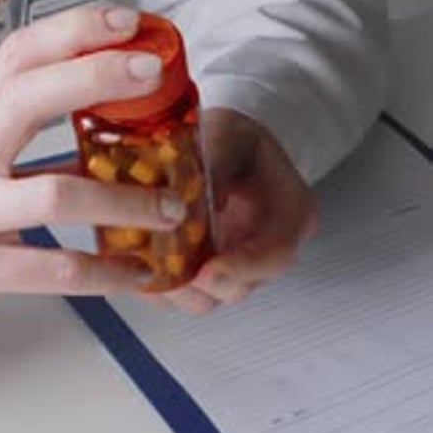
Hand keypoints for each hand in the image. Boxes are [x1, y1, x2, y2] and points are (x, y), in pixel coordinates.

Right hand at [0, 5, 186, 325]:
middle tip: (153, 74)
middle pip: (28, 97)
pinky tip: (134, 271)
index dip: (73, 31)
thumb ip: (27, 149)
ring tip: (171, 210)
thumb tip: (110, 141)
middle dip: (96, 76)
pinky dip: (105, 272)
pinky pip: (55, 268)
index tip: (125, 22)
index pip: (16, 57)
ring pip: (57, 194)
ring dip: (126, 201)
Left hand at [152, 107, 318, 313]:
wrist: (220, 147)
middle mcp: (267, 249)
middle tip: (166, 264)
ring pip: (208, 298)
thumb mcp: (227, 135)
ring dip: (177, 286)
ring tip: (149, 261)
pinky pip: (183, 296)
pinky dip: (162, 286)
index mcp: (291, 214)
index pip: (276, 255)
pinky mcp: (208, 275)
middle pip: (240, 286)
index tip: (207, 270)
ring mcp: (236, 266)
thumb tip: (194, 202)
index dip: (242, 268)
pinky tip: (142, 263)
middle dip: (202, 281)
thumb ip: (216, 163)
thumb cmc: (230, 138)